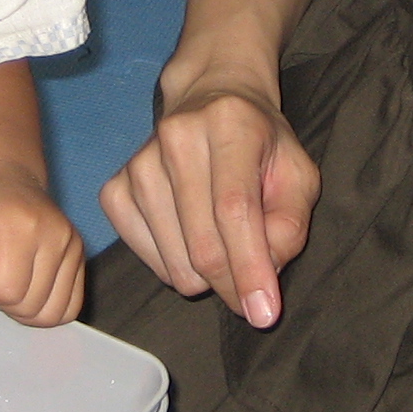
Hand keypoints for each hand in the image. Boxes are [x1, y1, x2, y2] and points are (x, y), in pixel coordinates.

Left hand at [0, 160, 86, 325]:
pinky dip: (45, 306)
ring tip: (9, 271)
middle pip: (31, 306)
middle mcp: (58, 237)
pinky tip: (28, 282)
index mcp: (24, 228)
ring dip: (23, 304)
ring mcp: (74, 246)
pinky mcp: (80, 256)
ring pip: (52, 313)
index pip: (7, 291)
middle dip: (2, 295)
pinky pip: (69, 307)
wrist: (4, 175)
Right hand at [99, 79, 318, 328]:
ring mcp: (139, 163)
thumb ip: (289, 225)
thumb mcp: (297, 175)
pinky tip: (190, 237)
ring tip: (222, 241)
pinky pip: (146, 259)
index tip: (263, 312)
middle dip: (232, 285)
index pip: (235, 210)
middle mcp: (177, 137)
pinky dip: (174, 266)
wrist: (210, 99)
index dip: (249, 267)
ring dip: (206, 276)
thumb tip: (262, 278)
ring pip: (175, 262)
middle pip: (203, 244)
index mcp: (230, 124)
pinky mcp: (115, 188)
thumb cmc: (261, 144)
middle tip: (251, 292)